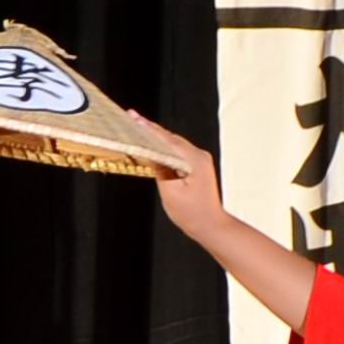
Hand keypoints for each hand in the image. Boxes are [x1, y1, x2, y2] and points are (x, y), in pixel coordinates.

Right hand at [136, 123, 320, 330]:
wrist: (211, 226)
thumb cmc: (192, 214)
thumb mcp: (170, 192)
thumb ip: (160, 170)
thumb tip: (152, 154)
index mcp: (194, 160)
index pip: (167, 139)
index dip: (148, 128)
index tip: (134, 118)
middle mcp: (199, 156)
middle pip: (170, 138)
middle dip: (150, 128)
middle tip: (132, 118)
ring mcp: (200, 160)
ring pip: (174, 144)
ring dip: (157, 137)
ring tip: (138, 127)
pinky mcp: (197, 166)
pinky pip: (177, 152)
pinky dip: (164, 147)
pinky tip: (152, 144)